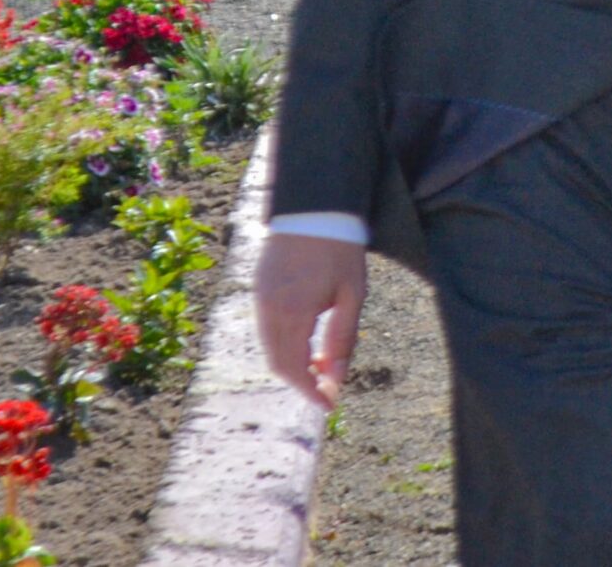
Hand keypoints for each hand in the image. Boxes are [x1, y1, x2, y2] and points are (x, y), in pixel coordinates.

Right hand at [255, 232, 366, 407]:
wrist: (315, 206)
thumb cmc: (340, 249)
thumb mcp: (352, 294)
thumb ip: (343, 338)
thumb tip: (337, 378)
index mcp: (293, 313)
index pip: (294, 369)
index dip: (310, 392)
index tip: (328, 405)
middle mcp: (269, 310)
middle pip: (278, 363)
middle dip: (302, 382)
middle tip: (328, 388)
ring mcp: (259, 299)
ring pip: (270, 347)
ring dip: (293, 363)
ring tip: (323, 363)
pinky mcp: (258, 288)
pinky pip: (266, 328)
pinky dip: (284, 343)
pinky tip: (307, 339)